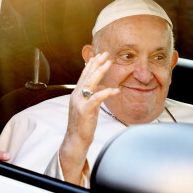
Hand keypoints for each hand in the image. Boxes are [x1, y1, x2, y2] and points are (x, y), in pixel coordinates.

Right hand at [59, 52, 118, 183]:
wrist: (76, 139)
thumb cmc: (83, 124)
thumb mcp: (89, 107)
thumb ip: (93, 96)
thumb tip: (101, 87)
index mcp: (77, 93)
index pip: (84, 75)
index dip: (91, 64)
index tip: (99, 55)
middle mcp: (76, 95)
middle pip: (87, 75)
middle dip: (96, 63)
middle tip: (105, 53)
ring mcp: (80, 102)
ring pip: (90, 82)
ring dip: (100, 71)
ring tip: (109, 63)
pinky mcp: (85, 110)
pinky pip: (97, 98)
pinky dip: (107, 92)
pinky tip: (115, 90)